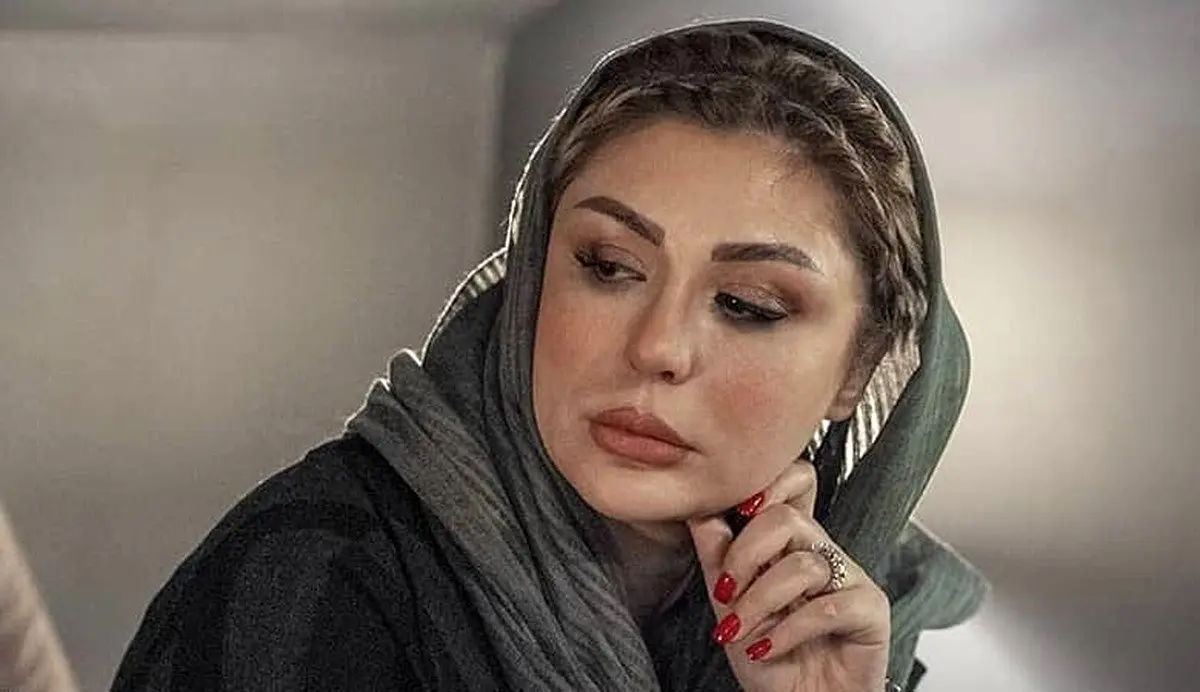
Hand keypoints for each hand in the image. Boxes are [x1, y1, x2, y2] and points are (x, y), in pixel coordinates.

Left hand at [687, 462, 889, 691]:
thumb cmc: (767, 656)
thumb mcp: (728, 603)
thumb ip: (716, 555)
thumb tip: (697, 507)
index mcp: (791, 541)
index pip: (795, 481)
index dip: (769, 484)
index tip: (737, 513)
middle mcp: (822, 551)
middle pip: (788, 517)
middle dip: (744, 555)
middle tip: (725, 591)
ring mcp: (849, 577)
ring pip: (802, 565)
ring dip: (759, 602)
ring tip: (740, 631)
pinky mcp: (870, 609)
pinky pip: (828, 607)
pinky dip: (787, 631)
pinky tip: (767, 649)